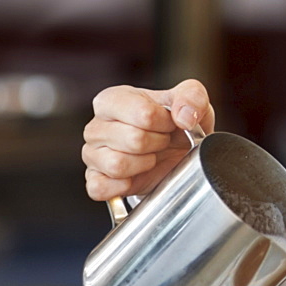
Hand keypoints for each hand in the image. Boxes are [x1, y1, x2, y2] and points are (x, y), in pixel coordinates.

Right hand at [82, 80, 215, 200]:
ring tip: (151, 156)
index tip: (169, 123)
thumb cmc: (178, 124)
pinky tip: (138, 175)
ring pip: (117, 165)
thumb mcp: (193, 101)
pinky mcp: (95, 181)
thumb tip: (183, 117)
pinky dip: (125, 186)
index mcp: (113, 100)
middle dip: (159, 143)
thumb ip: (192, 97)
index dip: (165, 123)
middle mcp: (96, 126)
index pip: (143, 114)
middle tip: (162, 142)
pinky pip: (101, 188)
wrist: (180, 154)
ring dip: (145, 164)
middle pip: (134, 140)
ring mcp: (92, 155)